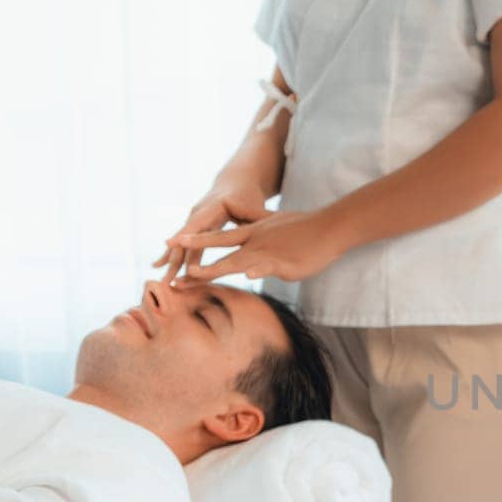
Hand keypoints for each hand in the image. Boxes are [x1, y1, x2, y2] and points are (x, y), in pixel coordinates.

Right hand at [155, 175, 271, 284]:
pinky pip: (182, 247)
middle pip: (184, 240)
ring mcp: (193, 223)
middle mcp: (198, 215)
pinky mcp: (194, 230)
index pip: (196, 225)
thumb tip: (273, 225)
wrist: (236, 184)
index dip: (185, 236)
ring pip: (181, 246)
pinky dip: (172, 257)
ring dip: (171, 264)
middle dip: (174, 260)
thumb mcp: (254, 207)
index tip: (170, 246)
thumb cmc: (247, 196)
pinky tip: (159, 268)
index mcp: (212, 209)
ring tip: (164, 284)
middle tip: (167, 280)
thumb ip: (260, 218)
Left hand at [172, 208, 349, 284]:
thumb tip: (255, 258)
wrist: (329, 226)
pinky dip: (258, 270)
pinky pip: (268, 265)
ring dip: (213, 268)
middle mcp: (255, 240)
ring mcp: (267, 250)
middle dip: (193, 258)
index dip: (196, 240)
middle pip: (219, 249)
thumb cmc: (307, 230)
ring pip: (235, 260)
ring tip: (193, 274)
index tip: (174, 244)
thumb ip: (263, 242)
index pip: (219, 237)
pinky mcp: (284, 260)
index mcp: (253, 232)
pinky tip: (248, 276)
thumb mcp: (278, 230)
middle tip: (171, 267)